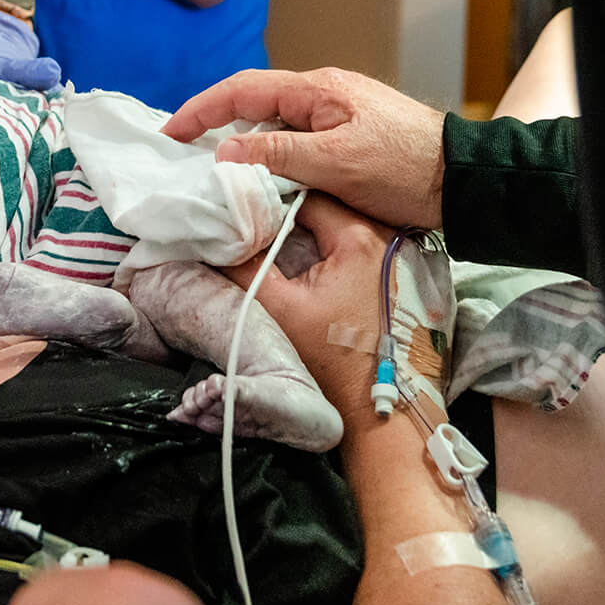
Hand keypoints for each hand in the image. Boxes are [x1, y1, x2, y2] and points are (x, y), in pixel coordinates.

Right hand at [164, 69, 445, 228]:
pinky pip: (295, 145)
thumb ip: (278, 155)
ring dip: (243, 148)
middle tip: (183, 156)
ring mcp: (336, 118)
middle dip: (216, 126)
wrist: (465, 182)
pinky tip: (261, 185)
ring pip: (274, 128)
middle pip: (255, 105)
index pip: (243, 90)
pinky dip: (270, 161)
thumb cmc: (406, 168)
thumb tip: (223, 152)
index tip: (170, 134)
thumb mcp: (336, 162)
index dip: (201, 110)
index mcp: (318, 90)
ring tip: (214, 176)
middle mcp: (324, 96)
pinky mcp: (347, 141)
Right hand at [245, 196, 401, 402]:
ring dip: (299, 235)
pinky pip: (344, 251)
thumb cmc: (333, 362)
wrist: (376, 409)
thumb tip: (217, 237)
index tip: (240, 207)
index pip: (304, 195)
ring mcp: (387, 259)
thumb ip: (244, 265)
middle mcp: (380, 239)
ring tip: (264, 242)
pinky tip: (294, 265)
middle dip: (281, 216)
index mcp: (358, 237)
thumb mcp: (280, 308)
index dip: (268, 198)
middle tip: (247, 224)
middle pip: (319, 211)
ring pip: (331, 231)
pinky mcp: (385, 279)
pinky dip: (318, 253)